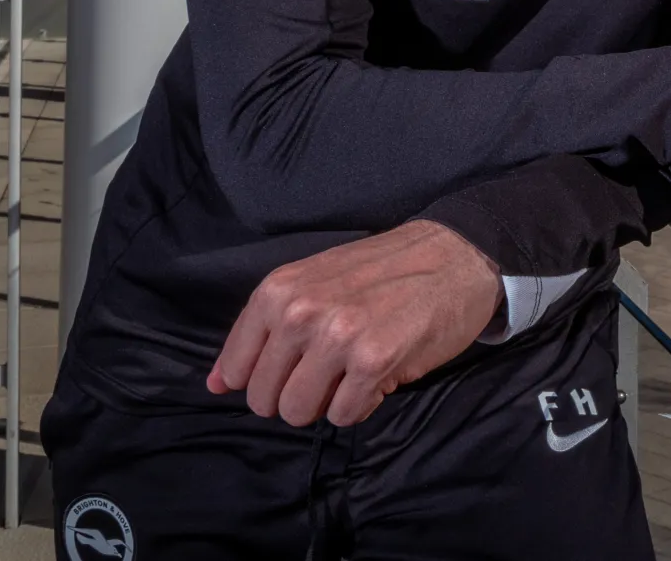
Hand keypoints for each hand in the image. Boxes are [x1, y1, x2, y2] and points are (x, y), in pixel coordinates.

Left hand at [207, 220, 501, 427]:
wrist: (455, 254)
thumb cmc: (381, 271)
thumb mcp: (311, 284)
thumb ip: (262, 332)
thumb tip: (215, 385)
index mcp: (277, 291)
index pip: (237, 369)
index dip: (265, 379)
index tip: (296, 364)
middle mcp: (299, 312)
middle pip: (265, 400)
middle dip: (297, 395)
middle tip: (332, 368)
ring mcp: (336, 337)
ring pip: (300, 412)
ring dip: (328, 402)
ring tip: (355, 369)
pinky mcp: (373, 360)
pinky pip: (345, 415)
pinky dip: (362, 403)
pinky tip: (382, 372)